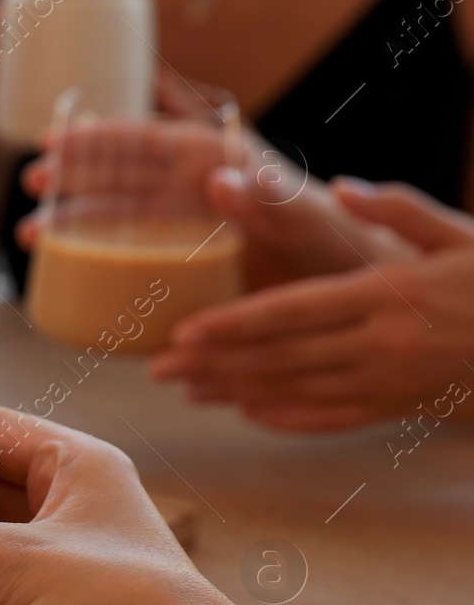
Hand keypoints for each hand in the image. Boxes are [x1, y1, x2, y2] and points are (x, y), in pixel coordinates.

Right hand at [17, 122, 413, 286]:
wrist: (354, 303)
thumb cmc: (340, 253)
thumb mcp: (310, 222)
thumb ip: (272, 199)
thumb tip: (218, 178)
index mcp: (220, 166)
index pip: (149, 139)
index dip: (100, 137)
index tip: (56, 139)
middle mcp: (196, 194)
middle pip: (121, 176)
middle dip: (73, 176)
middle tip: (31, 182)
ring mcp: (187, 235)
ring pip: (117, 220)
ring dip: (73, 224)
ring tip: (33, 234)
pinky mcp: (185, 273)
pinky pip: (132, 265)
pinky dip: (97, 270)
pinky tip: (69, 279)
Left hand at [152, 183, 473, 430]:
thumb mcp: (459, 233)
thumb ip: (397, 211)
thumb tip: (339, 186)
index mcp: (387, 293)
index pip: (292, 311)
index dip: (235, 324)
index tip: (187, 331)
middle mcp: (382, 343)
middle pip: (281, 357)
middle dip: (215, 364)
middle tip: (161, 368)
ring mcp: (389, 380)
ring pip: (297, 392)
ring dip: (237, 392)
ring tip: (187, 390)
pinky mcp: (399, 406)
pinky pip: (332, 418)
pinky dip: (286, 418)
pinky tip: (249, 413)